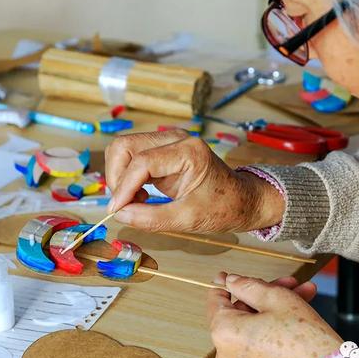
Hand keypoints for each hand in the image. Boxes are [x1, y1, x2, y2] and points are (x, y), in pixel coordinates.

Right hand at [104, 130, 284, 232]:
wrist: (242, 199)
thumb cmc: (223, 208)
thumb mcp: (188, 219)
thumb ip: (151, 218)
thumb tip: (119, 214)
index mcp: (188, 151)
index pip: (141, 161)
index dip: (123, 187)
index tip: (116, 211)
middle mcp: (176, 138)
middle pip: (125, 146)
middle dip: (117, 177)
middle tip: (125, 205)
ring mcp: (169, 140)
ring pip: (125, 149)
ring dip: (121, 177)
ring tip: (135, 202)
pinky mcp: (164, 149)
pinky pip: (133, 156)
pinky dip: (128, 177)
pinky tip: (141, 197)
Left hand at [207, 272, 342, 357]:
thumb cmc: (304, 340)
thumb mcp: (275, 297)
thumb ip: (248, 285)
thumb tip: (232, 280)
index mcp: (223, 332)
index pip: (216, 299)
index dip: (228, 282)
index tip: (233, 275)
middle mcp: (226, 354)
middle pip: (240, 312)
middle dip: (265, 295)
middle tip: (288, 283)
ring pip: (253, 326)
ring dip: (275, 308)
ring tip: (302, 295)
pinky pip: (259, 342)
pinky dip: (274, 328)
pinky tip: (297, 313)